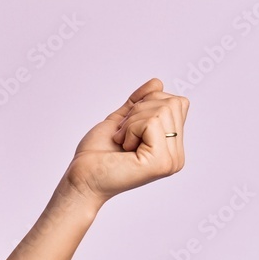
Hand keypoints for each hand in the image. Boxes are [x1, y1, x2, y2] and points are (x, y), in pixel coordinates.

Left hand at [64, 78, 188, 207]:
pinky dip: (130, 128)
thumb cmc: (97, 154)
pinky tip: (124, 147)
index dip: (146, 104)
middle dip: (139, 111)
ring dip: (132, 121)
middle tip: (122, 135)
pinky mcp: (161, 162)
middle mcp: (177, 155)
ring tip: (122, 142)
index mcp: (172, 146)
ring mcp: (172, 160)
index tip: (126, 127)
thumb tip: (158, 82)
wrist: (81, 176)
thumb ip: (140, 102)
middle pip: (172, 103)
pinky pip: (152, 122)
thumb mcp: (121, 120)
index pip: (176, 103)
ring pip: (162, 110)